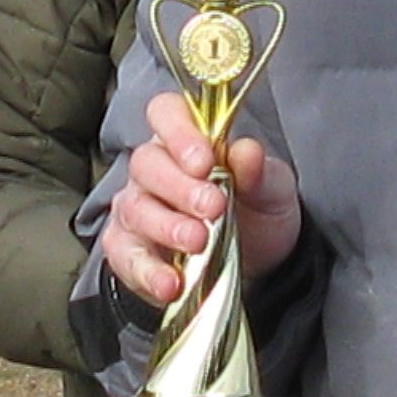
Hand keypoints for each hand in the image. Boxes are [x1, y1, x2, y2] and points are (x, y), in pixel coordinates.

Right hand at [99, 91, 301, 308]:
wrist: (259, 264)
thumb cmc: (257, 211)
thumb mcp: (273, 189)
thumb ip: (259, 170)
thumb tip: (247, 152)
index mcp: (186, 140)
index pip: (166, 113)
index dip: (179, 132)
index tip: (204, 160)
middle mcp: (154, 170)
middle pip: (146, 163)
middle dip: (180, 187)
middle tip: (213, 207)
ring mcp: (137, 209)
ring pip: (135, 208)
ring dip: (166, 226)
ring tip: (198, 242)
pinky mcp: (129, 250)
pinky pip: (124, 256)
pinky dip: (146, 271)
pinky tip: (170, 282)